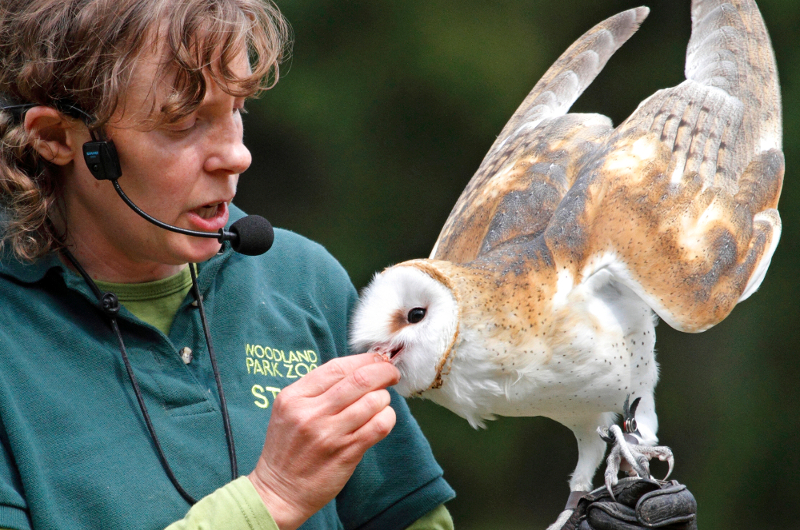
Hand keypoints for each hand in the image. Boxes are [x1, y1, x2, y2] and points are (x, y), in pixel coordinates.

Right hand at [248, 353, 399, 529]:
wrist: (278, 491)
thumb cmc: (287, 448)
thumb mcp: (289, 410)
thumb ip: (316, 390)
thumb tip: (357, 368)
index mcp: (294, 397)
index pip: (337, 367)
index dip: (364, 360)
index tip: (377, 360)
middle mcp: (311, 413)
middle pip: (359, 379)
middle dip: (383, 371)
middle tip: (391, 374)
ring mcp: (329, 434)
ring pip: (373, 401)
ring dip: (384, 398)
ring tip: (381, 403)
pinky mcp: (346, 453)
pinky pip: (379, 426)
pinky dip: (387, 417)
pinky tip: (383, 418)